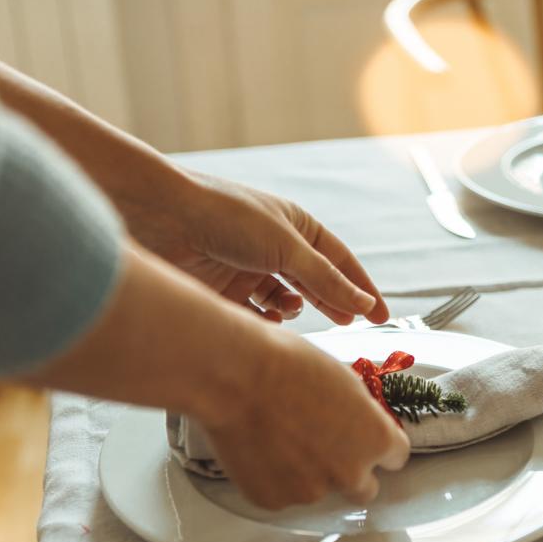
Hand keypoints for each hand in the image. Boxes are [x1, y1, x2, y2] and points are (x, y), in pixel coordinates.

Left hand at [123, 171, 389, 324]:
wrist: (161, 219)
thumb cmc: (225, 216)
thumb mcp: (288, 247)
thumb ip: (326, 281)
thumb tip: (363, 303)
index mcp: (295, 226)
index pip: (340, 262)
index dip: (361, 288)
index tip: (381, 315)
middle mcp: (273, 247)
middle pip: (314, 283)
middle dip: (331, 304)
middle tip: (350, 325)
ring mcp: (247, 269)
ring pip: (283, 301)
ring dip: (293, 310)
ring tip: (294, 313)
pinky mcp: (222, 290)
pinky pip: (253, 315)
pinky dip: (263, 323)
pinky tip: (268, 324)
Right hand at [197, 328, 410, 508]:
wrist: (235, 376)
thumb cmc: (287, 365)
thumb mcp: (344, 381)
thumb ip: (359, 414)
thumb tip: (357, 422)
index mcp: (376, 440)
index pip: (396, 457)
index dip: (378, 445)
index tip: (363, 438)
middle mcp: (350, 474)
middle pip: (364, 488)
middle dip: (349, 470)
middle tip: (324, 446)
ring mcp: (311, 492)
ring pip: (318, 490)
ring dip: (307, 473)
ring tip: (280, 438)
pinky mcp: (273, 500)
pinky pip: (281, 494)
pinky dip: (274, 478)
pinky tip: (261, 449)